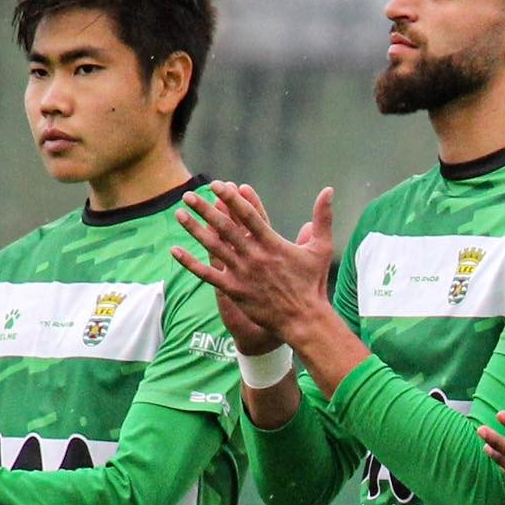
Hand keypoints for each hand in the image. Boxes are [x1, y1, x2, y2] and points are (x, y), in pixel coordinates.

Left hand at [172, 182, 334, 347]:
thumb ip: (322, 218)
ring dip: (194, 230)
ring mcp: (242, 274)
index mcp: (273, 243)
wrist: (304, 319)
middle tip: (189, 195)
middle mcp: (254, 256)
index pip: (249, 215)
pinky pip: (207, 275)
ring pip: (212, 247)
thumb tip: (328, 190)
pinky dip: (190, 263)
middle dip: (205, 209)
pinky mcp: (234, 290)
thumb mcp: (321, 248)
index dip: (232, 199)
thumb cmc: (313, 283)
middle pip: (225, 228)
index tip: (219, 185)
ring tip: (179, 214)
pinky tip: (175, 251)